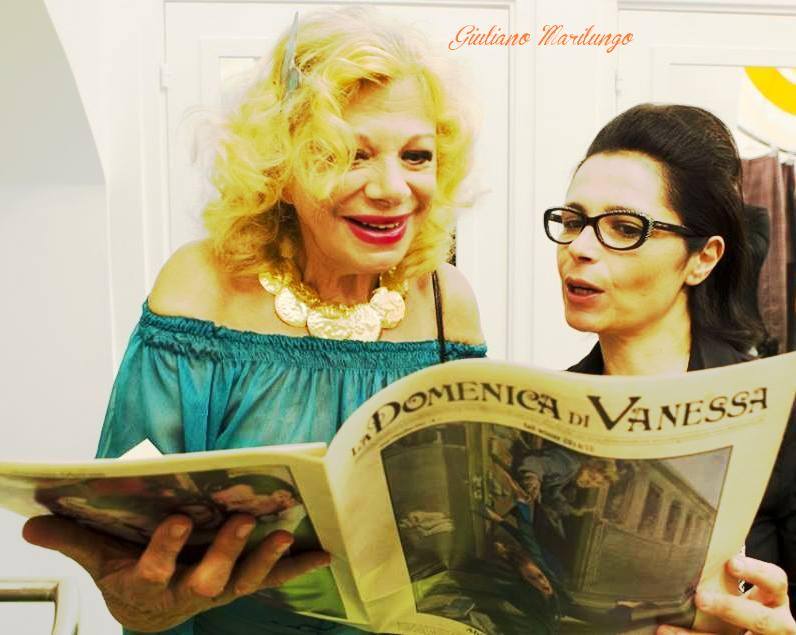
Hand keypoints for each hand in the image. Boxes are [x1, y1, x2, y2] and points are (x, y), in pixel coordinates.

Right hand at [23, 513, 330, 632]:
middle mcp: (187, 591)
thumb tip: (30, 524)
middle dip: (223, 552)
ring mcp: (219, 589)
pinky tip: (324, 552)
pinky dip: (298, 566)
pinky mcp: (241, 583)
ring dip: (264, 559)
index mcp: (148, 583)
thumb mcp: (97, 558)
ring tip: (282, 533)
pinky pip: (272, 578)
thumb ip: (71, 539)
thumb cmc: (126, 571)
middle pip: (207, 580)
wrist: (151, 610)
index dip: (164, 549)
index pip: (153, 569)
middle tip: (240, 521)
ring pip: (243, 580)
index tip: (175, 519)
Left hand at [657, 556, 795, 634]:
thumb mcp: (738, 589)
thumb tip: (684, 553)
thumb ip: (722, 576)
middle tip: (700, 598)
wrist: (749, 628)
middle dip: (730, 609)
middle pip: (761, 619)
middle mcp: (776, 623)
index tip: (730, 563)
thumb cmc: (738, 600)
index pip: (775, 581)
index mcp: (774, 598)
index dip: (756, 571)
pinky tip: (669, 633)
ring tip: (670, 629)